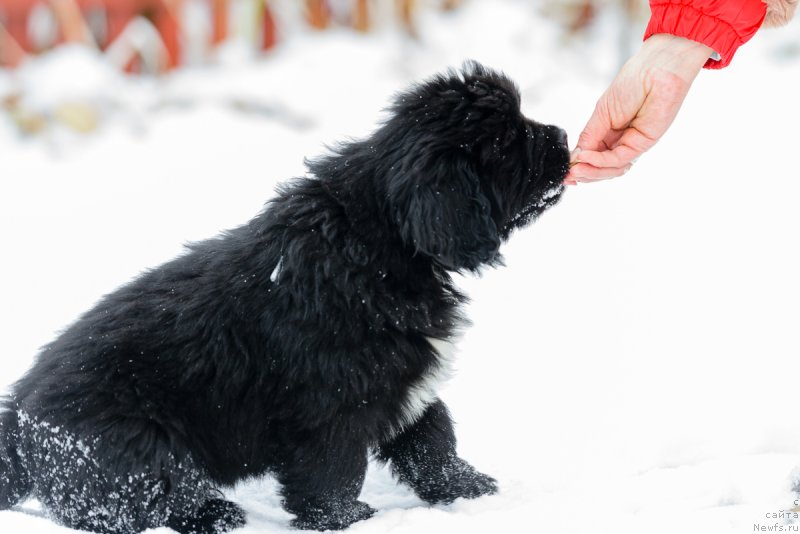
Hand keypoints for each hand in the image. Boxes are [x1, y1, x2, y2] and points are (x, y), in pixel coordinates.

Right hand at [566, 34, 712, 183]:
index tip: (564, 173)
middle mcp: (621, 142)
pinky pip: (619, 159)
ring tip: (575, 169)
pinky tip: (586, 157)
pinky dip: (600, 161)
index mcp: (609, 133)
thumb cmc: (632, 83)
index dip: (578, 166)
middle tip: (568, 176)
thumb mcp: (601, 112)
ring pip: (610, 169)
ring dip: (591, 172)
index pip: (592, 157)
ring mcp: (632, 144)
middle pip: (600, 167)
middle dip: (583, 173)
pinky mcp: (643, 144)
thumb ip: (589, 136)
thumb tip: (575, 156)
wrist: (655, 70)